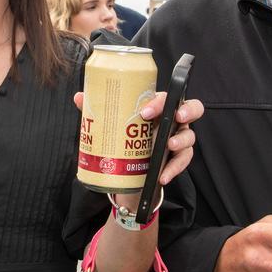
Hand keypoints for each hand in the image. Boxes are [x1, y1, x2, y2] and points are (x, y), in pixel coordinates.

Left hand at [72, 91, 201, 184]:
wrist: (128, 174)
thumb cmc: (124, 140)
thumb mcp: (111, 126)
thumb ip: (98, 111)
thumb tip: (80, 97)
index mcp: (157, 107)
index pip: (166, 96)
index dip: (159, 101)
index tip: (145, 111)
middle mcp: (171, 120)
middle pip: (191, 108)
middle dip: (188, 110)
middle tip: (177, 117)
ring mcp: (178, 139)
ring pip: (190, 136)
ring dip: (181, 140)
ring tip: (169, 146)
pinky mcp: (178, 159)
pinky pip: (184, 161)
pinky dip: (175, 169)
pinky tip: (163, 175)